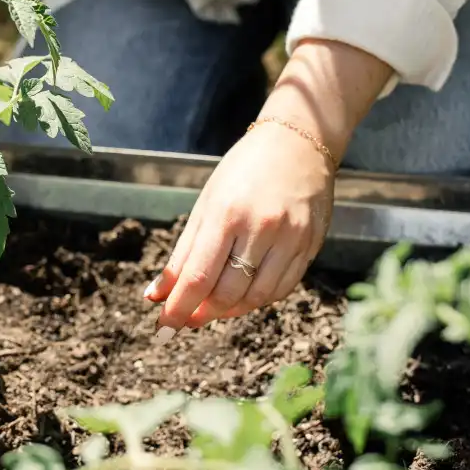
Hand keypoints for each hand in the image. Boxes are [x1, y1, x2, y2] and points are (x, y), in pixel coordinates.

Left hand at [143, 39, 395, 340]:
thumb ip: (183, 253)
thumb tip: (157, 295)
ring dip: (230, 311)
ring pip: (257, 297)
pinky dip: (258, 300)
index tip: (164, 327)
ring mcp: (292, 238)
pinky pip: (282, 288)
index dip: (179, 307)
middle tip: (187, 317)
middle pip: (228, 292)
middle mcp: (262, 227)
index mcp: (227, 213)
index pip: (199, 275)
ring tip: (212, 307)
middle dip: (202, 312)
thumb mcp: (206, 205)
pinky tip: (243, 295)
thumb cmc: (244, 171)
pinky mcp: (311, 245)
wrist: (299, 142)